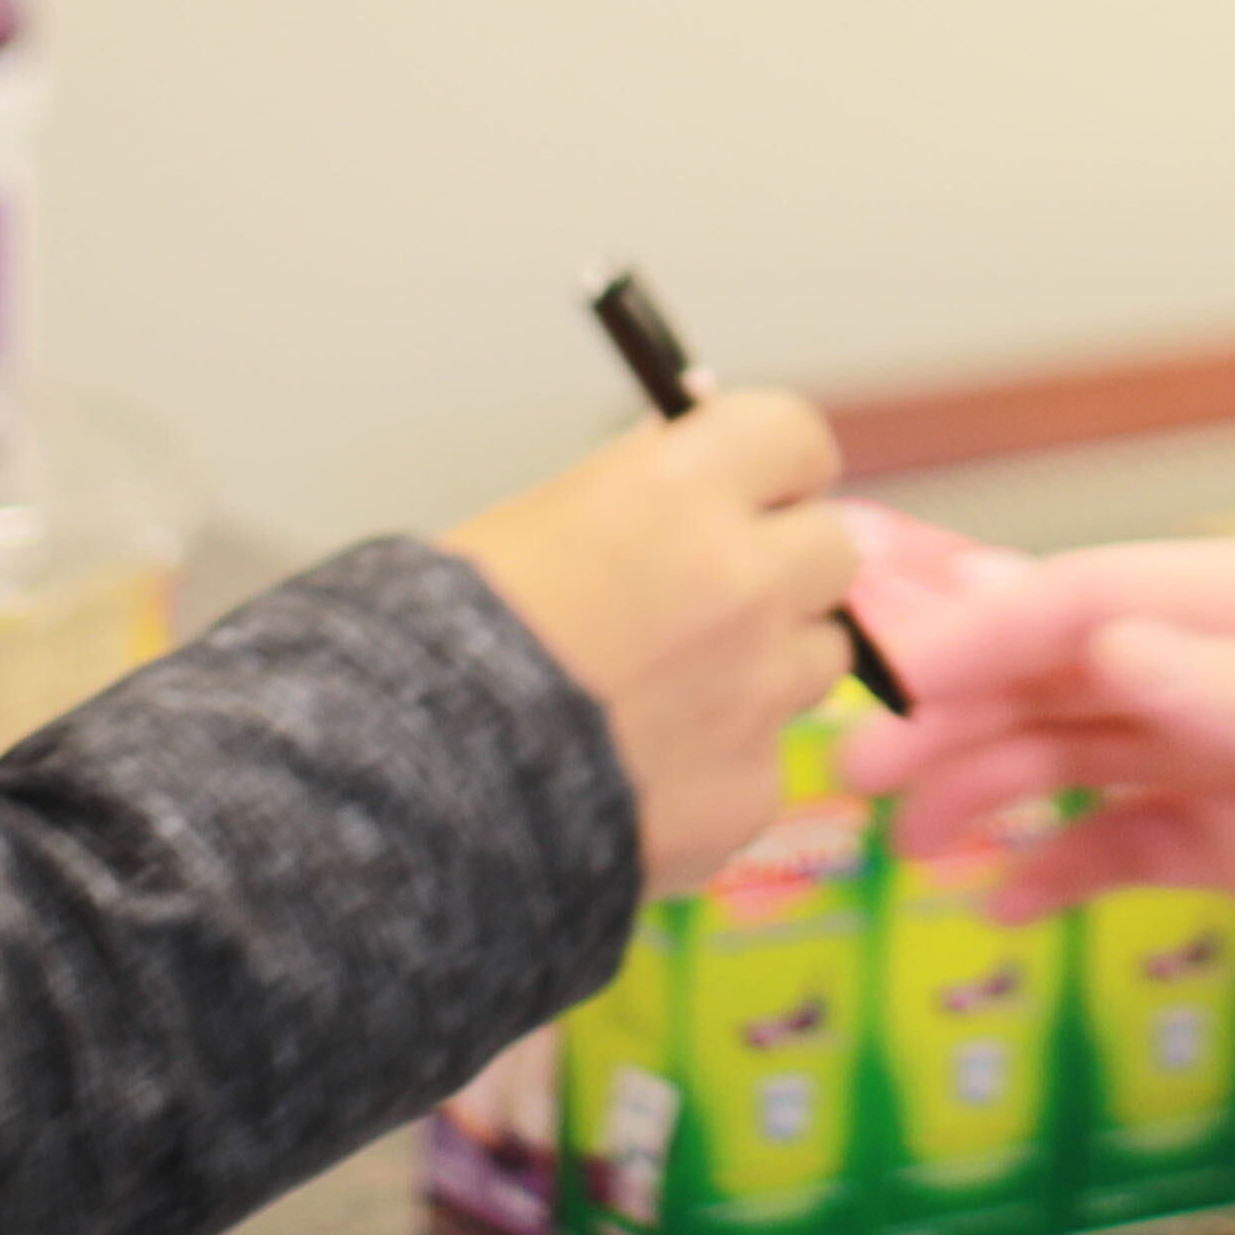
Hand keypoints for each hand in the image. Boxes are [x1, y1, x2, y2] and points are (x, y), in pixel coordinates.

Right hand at [446, 394, 861, 886]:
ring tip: (667, 692)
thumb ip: (637, 489)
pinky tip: (642, 773)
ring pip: (816, 657)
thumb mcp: (529, 525)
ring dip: (765, 665)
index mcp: (678, 492)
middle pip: (831, 548)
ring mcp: (756, 693)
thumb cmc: (435, 651)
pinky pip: (763, 760)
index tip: (758, 485)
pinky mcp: (747, 790)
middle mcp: (740, 581)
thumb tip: (696, 445)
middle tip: (719, 592)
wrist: (404, 798)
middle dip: (784, 565)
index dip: (774, 464)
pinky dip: (720, 764)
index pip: (793, 436)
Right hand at [834, 533, 1234, 956]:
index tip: (895, 683)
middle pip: (1060, 679)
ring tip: (900, 846)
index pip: (1088, 599)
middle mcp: (1230, 669)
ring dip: (988, 793)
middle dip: (956, 720)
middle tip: (856, 781)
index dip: (983, 634)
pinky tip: (995, 900)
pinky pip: (1132, 845)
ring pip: (1078, 760)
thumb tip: (1112, 640)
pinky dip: (1061, 866)